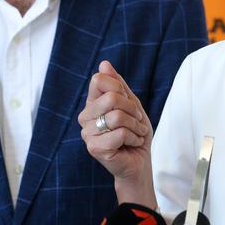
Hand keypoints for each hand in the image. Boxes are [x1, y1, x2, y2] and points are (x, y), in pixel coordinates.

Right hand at [78, 61, 155, 204]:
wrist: (140, 161)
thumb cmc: (135, 131)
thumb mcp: (131, 103)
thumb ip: (117, 84)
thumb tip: (104, 63)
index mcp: (92, 103)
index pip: (99, 80)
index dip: (119, 88)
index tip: (129, 102)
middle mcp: (85, 117)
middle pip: (111, 97)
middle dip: (132, 109)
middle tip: (136, 121)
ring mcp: (87, 133)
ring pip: (117, 116)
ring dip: (135, 126)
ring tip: (136, 134)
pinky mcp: (94, 148)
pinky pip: (120, 133)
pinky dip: (133, 137)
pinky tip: (131, 144)